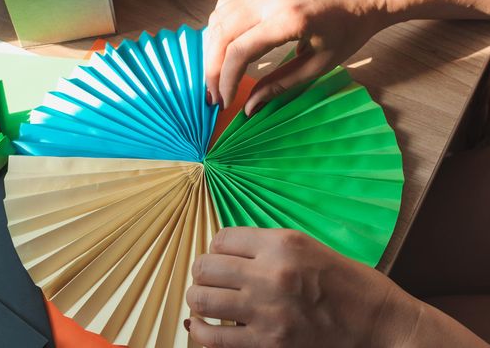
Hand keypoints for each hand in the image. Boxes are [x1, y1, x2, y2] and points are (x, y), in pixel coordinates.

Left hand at [185, 227, 419, 347]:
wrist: (377, 322)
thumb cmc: (347, 282)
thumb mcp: (307, 247)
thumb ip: (265, 247)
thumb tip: (225, 253)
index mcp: (282, 244)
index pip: (222, 238)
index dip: (215, 247)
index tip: (219, 256)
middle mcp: (271, 274)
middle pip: (205, 267)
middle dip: (202, 272)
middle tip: (210, 278)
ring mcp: (267, 312)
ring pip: (202, 300)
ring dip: (198, 299)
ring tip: (206, 300)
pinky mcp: (268, 344)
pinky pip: (213, 338)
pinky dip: (201, 331)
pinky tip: (203, 327)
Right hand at [205, 0, 392, 115]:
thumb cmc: (348, 29)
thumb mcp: (318, 64)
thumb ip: (280, 85)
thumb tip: (250, 107)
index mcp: (289, 19)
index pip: (240, 51)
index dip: (226, 80)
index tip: (224, 101)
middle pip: (221, 34)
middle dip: (212, 70)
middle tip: (213, 96)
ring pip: (218, 17)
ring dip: (212, 50)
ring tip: (216, 76)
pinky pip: (226, 4)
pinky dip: (220, 28)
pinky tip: (224, 48)